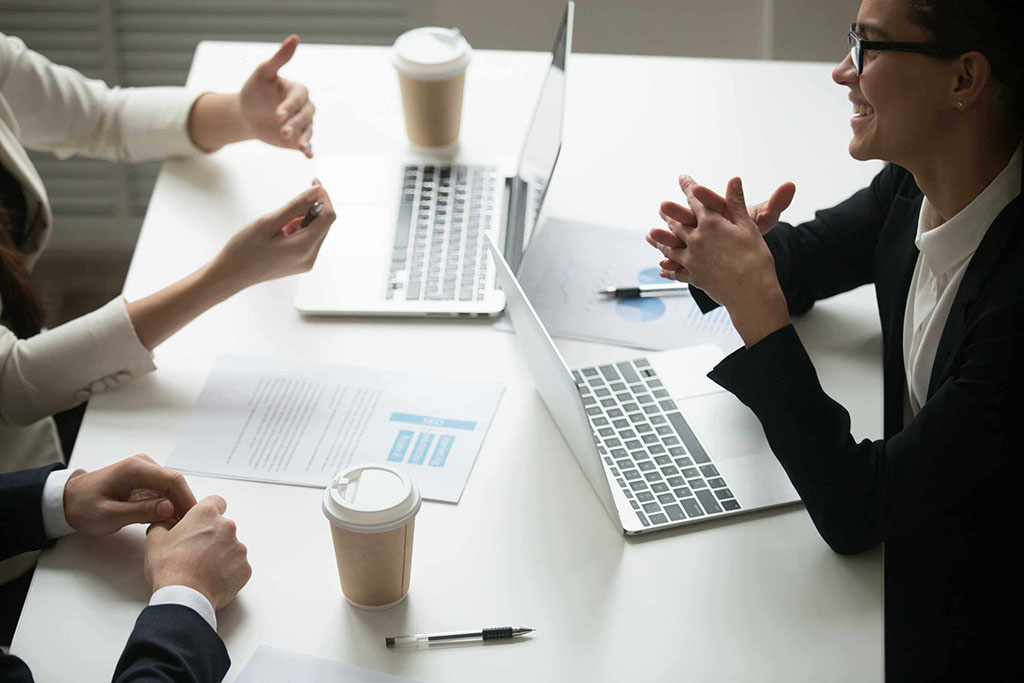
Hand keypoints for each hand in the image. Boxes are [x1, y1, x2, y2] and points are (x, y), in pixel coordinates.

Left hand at [63, 455, 196, 535]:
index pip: (173, 480)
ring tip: (179, 526)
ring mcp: (145, 470)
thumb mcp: (109, 515)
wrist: (66, 500)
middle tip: (190, 527)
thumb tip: (170, 508)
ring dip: (177, 505)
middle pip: (175, 483)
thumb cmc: (83, 507)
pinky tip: (167, 520)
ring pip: (171, 487)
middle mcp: (144, 464)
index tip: (195, 519)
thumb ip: (140, 511)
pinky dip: (168, 504)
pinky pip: (163, 490)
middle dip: (184, 504)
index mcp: (136, 469)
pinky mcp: (144, 478)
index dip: (187, 499)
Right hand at [144, 496, 250, 610]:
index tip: (200, 522)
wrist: (185, 597)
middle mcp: (227, 527)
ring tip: (201, 569)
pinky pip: (237, 566)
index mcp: (206, 514)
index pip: (216, 501)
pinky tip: (211, 580)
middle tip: (194, 552)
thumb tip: (167, 523)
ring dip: (220, 554)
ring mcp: (239, 548)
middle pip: (222, 526)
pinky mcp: (244, 568)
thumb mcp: (155, 539)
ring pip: (231, 547)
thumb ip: (163, 524)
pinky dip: (227, 571)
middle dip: (211, 536)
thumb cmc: (170, 567)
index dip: (207, 511)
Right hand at [207, 179, 336, 294]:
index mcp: (303, 248)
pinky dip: (300, 230)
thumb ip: (295, 206)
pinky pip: (309, 241)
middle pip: (324, 224)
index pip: (328, 217)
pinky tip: (281, 232)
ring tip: (279, 223)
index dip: (323, 197)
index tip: (313, 183)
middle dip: (313, 208)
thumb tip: (317, 192)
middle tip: (291, 202)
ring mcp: (306, 263)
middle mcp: (310, 258)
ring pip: (317, 232)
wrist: (231, 275)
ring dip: (304, 219)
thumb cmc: (244, 249)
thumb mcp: (268, 222)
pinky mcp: (301, 263)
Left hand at [239, 35, 314, 157]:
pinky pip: (307, 144)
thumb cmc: (255, 91)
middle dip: (295, 124)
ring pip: (308, 130)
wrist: (247, 115)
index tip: (278, 115)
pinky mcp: (299, 139)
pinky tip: (308, 155)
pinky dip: (308, 149)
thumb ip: (280, 58)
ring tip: (299, 146)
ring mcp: (303, 124)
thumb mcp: (263, 73)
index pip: (298, 98)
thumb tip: (295, 38)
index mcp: (298, 91)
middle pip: (305, 116)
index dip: (289, 106)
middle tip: (283, 131)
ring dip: (304, 138)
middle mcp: (304, 108)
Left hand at [646, 175, 789, 345]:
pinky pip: (676, 272)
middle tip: (662, 206)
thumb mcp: (749, 227)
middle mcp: (696, 239)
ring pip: (671, 246)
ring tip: (650, 234)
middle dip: (669, 213)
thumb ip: (737, 203)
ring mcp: (691, 259)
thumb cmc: (756, 258)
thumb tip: (734, 180)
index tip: (682, 178)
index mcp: (710, 223)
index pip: (696, 200)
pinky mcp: (693, 277)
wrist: (752, 293)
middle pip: (678, 222)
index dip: (689, 187)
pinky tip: (662, 268)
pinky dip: (669, 269)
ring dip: (660, 239)